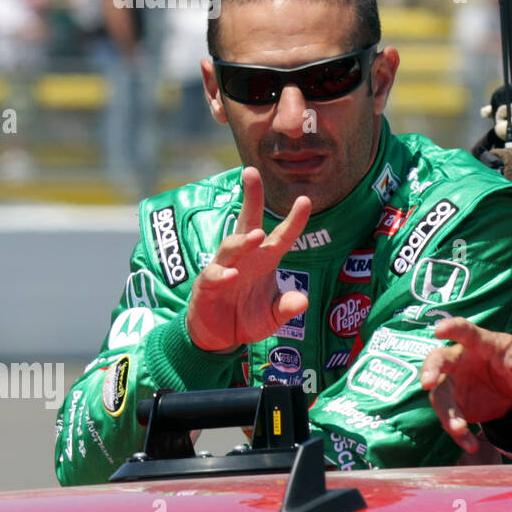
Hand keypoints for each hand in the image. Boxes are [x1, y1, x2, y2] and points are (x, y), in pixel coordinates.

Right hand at [185, 166, 311, 351]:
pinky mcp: (206, 287)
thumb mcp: (272, 317)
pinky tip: (231, 275)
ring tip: (257, 236)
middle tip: (251, 172)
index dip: (294, 219)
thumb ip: (287, 308)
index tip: (306, 199)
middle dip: (250, 197)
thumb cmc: (246, 318)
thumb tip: (303, 302)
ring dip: (243, 241)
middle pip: (247, 223)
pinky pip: (213, 276)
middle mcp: (244, 259)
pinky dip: (222, 274)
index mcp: (264, 260)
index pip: (282, 236)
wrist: (218, 339)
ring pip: (230, 247)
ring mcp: (223, 269)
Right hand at [420, 316, 511, 453]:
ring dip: (447, 413)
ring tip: (458, 428)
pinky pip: (452, 420)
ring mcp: (453, 384)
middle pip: (438, 361)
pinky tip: (472, 445)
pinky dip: (460, 434)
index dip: (451, 329)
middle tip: (427, 383)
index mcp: (478, 343)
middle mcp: (458, 361)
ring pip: (441, 397)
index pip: (464, 331)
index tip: (439, 330)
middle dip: (430, 370)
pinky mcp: (454, 406)